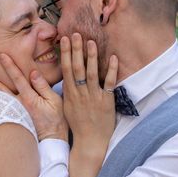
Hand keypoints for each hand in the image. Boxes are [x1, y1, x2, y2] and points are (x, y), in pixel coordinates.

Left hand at [0, 54, 66, 141]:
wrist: (52, 139)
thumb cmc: (56, 119)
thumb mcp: (54, 100)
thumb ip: (43, 86)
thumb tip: (33, 72)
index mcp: (29, 98)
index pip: (17, 78)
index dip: (10, 66)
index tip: (2, 55)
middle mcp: (18, 105)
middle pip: (1, 89)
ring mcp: (14, 113)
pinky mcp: (13, 119)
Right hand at [61, 34, 117, 156]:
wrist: (89, 142)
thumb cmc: (78, 124)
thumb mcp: (67, 106)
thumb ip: (68, 90)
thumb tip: (66, 76)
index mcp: (70, 93)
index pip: (66, 69)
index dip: (65, 53)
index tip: (64, 39)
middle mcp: (80, 93)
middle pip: (77, 68)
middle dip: (75, 50)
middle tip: (75, 34)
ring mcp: (94, 96)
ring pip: (92, 73)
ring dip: (91, 57)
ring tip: (91, 42)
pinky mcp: (106, 102)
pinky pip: (110, 84)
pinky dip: (112, 71)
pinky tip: (113, 58)